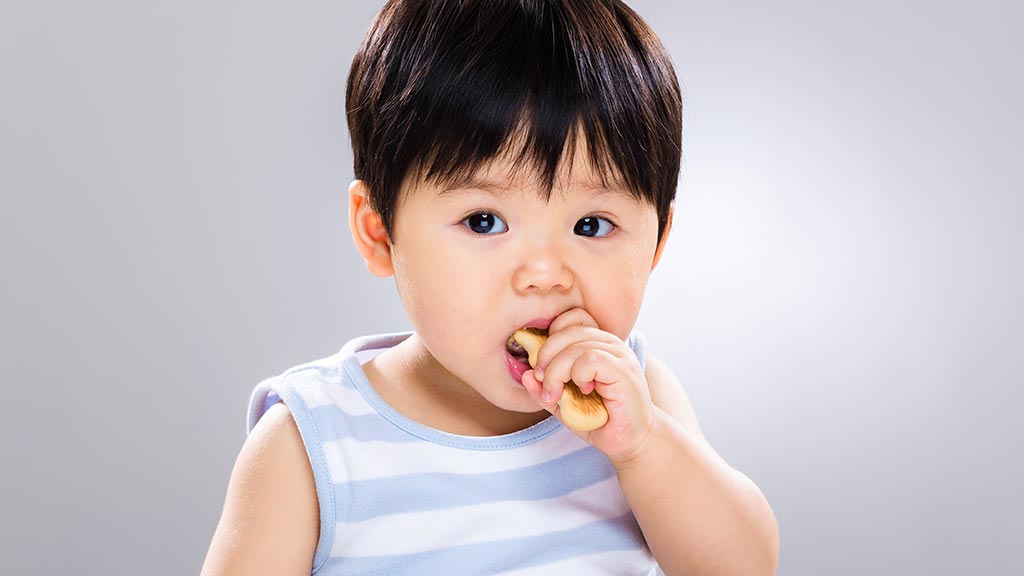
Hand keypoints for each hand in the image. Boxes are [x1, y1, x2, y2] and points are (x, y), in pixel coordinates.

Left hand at [520, 308, 654, 464]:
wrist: (632, 442)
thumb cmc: (600, 420)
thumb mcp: (563, 404)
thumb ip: (544, 388)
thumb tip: (524, 375)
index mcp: (597, 342)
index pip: (569, 318)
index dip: (550, 338)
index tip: (543, 368)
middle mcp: (610, 343)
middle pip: (566, 329)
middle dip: (546, 357)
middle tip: (545, 385)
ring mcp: (619, 354)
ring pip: (575, 346)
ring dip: (557, 372)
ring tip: (558, 394)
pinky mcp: (624, 370)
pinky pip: (589, 359)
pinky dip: (578, 376)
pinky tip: (584, 391)